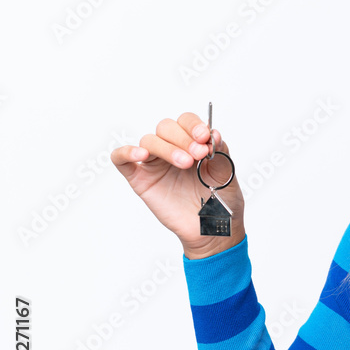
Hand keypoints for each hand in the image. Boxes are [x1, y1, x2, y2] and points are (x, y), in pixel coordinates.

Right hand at [111, 111, 245, 258]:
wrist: (212, 228)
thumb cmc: (220, 200)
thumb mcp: (227, 173)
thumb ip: (221, 151)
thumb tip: (214, 133)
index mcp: (192, 143)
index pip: (186, 121)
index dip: (194, 125)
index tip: (205, 137)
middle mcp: (172, 149)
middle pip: (166, 127)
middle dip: (183, 137)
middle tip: (198, 154)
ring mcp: (154, 163)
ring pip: (149, 140)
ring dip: (167, 148)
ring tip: (186, 163)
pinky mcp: (140, 179)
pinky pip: (121, 159)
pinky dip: (126, 152)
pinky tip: (141, 155)